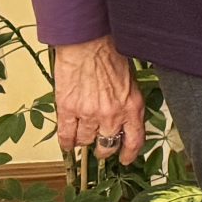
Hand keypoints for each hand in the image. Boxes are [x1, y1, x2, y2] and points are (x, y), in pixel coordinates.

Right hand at [54, 36, 144, 164]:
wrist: (89, 43)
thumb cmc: (110, 55)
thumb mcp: (130, 82)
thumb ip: (127, 103)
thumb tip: (124, 118)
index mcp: (132, 107)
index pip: (134, 141)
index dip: (129, 154)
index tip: (126, 159)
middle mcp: (112, 114)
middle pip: (108, 144)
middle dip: (105, 148)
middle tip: (102, 147)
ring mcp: (89, 114)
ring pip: (86, 140)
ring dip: (84, 141)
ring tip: (83, 138)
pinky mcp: (69, 109)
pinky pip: (66, 134)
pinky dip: (66, 141)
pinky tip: (67, 143)